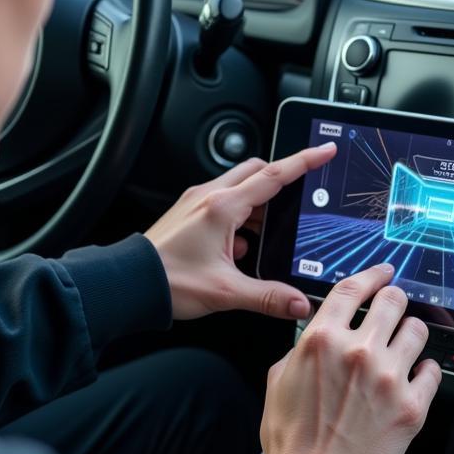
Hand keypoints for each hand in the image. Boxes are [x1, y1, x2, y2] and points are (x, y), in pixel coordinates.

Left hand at [145, 143, 337, 320]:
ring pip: (239, 189)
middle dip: (281, 181)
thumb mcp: (225, 292)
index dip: (303, 161)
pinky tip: (240, 250)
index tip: (324, 150)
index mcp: (222, 208)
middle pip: (256, 173)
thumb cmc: (167, 281)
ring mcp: (196, 204)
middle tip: (299, 198)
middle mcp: (208, 198)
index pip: (273, 175)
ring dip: (258, 206)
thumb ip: (267, 297)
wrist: (129, 284)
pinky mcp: (188, 215)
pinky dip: (239, 219)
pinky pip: (222, 204)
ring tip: (268, 236)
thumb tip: (298, 303)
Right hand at [260, 264, 441, 453]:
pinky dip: (426, 370)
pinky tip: (416, 376)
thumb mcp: (277, 380)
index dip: (372, 274)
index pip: (353, 288)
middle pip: (393, 301)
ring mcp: (389, 377)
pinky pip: (433, 371)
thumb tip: (315, 335)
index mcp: (322, 339)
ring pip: (418, 330)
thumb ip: (301, 348)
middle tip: (395, 307)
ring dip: (411, 333)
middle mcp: (359, 351)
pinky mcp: (412, 405)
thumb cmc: (292, 440)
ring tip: (405, 344)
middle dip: (395, 300)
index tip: (383, 272)